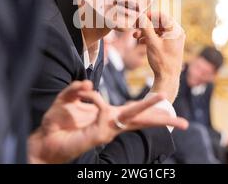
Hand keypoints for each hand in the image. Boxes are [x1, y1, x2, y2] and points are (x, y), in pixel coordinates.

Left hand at [28, 80, 187, 163]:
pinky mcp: (100, 132)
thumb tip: (88, 85)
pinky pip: (104, 108)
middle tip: (183, 123)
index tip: (166, 104)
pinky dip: (96, 97)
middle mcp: (112, 123)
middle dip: (163, 119)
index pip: (134, 112)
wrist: (44, 142)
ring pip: (133, 117)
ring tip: (164, 97)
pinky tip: (87, 93)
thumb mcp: (66, 101)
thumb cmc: (57, 124)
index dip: (150, 108)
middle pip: (142, 119)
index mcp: (109, 115)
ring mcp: (107, 128)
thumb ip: (76, 90)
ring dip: (149, 107)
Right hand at [133, 12, 185, 102]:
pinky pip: (159, 36)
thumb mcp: (152, 43)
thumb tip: (140, 16)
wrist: (167, 78)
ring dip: (146, 31)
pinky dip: (149, 37)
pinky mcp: (169, 44)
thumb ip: (146, 28)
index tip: (138, 18)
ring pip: (157, 29)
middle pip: (159, 22)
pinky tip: (141, 42)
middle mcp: (176, 32)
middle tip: (134, 27)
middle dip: (146, 24)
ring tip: (135, 36)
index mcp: (175, 30)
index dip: (148, 15)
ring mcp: (173, 38)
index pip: (161, 15)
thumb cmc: (161, 61)